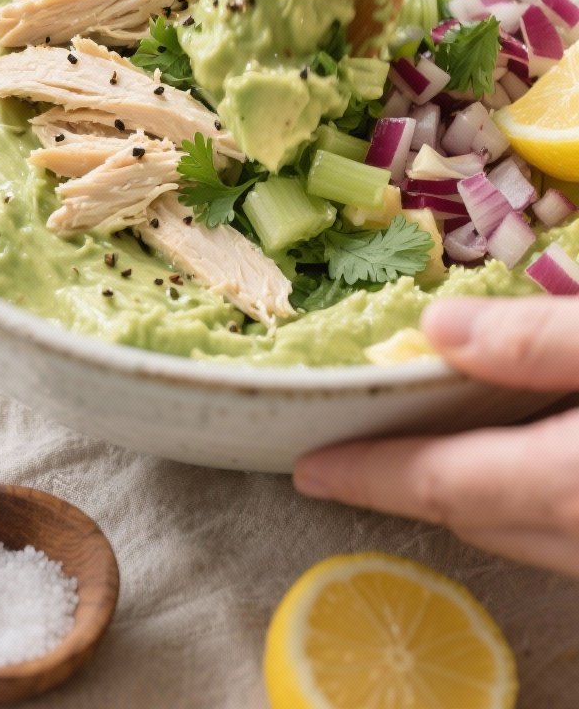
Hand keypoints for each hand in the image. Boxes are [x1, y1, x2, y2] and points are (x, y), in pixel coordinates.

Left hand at [294, 295, 578, 575]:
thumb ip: (537, 338)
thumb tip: (439, 328)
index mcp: (564, 484)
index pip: (438, 483)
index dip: (368, 474)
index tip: (308, 467)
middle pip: (472, 517)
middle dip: (410, 481)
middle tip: (356, 443)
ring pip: (520, 534)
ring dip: (473, 489)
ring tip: (431, 435)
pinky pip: (561, 534)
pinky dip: (524, 494)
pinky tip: (528, 442)